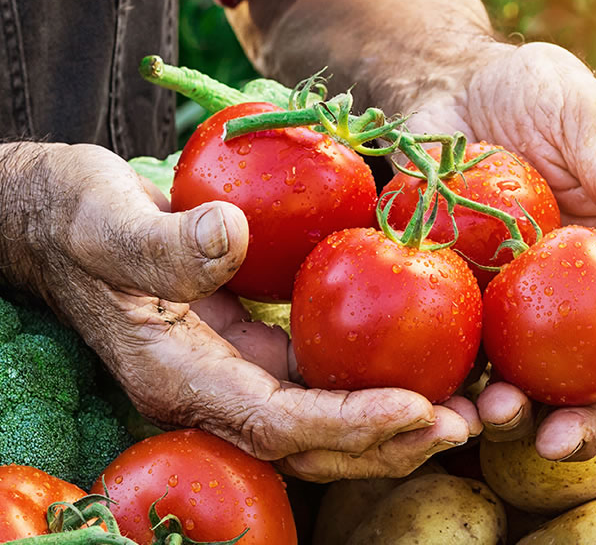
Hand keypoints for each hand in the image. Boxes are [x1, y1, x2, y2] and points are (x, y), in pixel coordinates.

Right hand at [0, 142, 477, 480]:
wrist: (62, 222)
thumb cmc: (76, 216)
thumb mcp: (104, 220)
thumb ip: (163, 242)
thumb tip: (233, 236)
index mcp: (178, 374)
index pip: (273, 422)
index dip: (346, 424)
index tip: (417, 408)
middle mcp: (214, 390)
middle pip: (311, 444)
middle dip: (390, 442)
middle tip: (465, 423)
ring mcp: (237, 374)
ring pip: (325, 422)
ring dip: (396, 423)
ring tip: (469, 409)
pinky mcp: (256, 349)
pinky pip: (323, 381)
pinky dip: (376, 384)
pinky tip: (425, 366)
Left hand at [408, 41, 595, 460]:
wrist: (447, 92)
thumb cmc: (527, 91)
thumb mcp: (576, 109)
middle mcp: (580, 295)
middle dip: (588, 419)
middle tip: (559, 442)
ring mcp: (518, 305)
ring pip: (528, 380)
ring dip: (515, 413)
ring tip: (491, 417)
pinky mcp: (462, 302)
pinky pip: (462, 353)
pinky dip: (454, 383)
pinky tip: (437, 398)